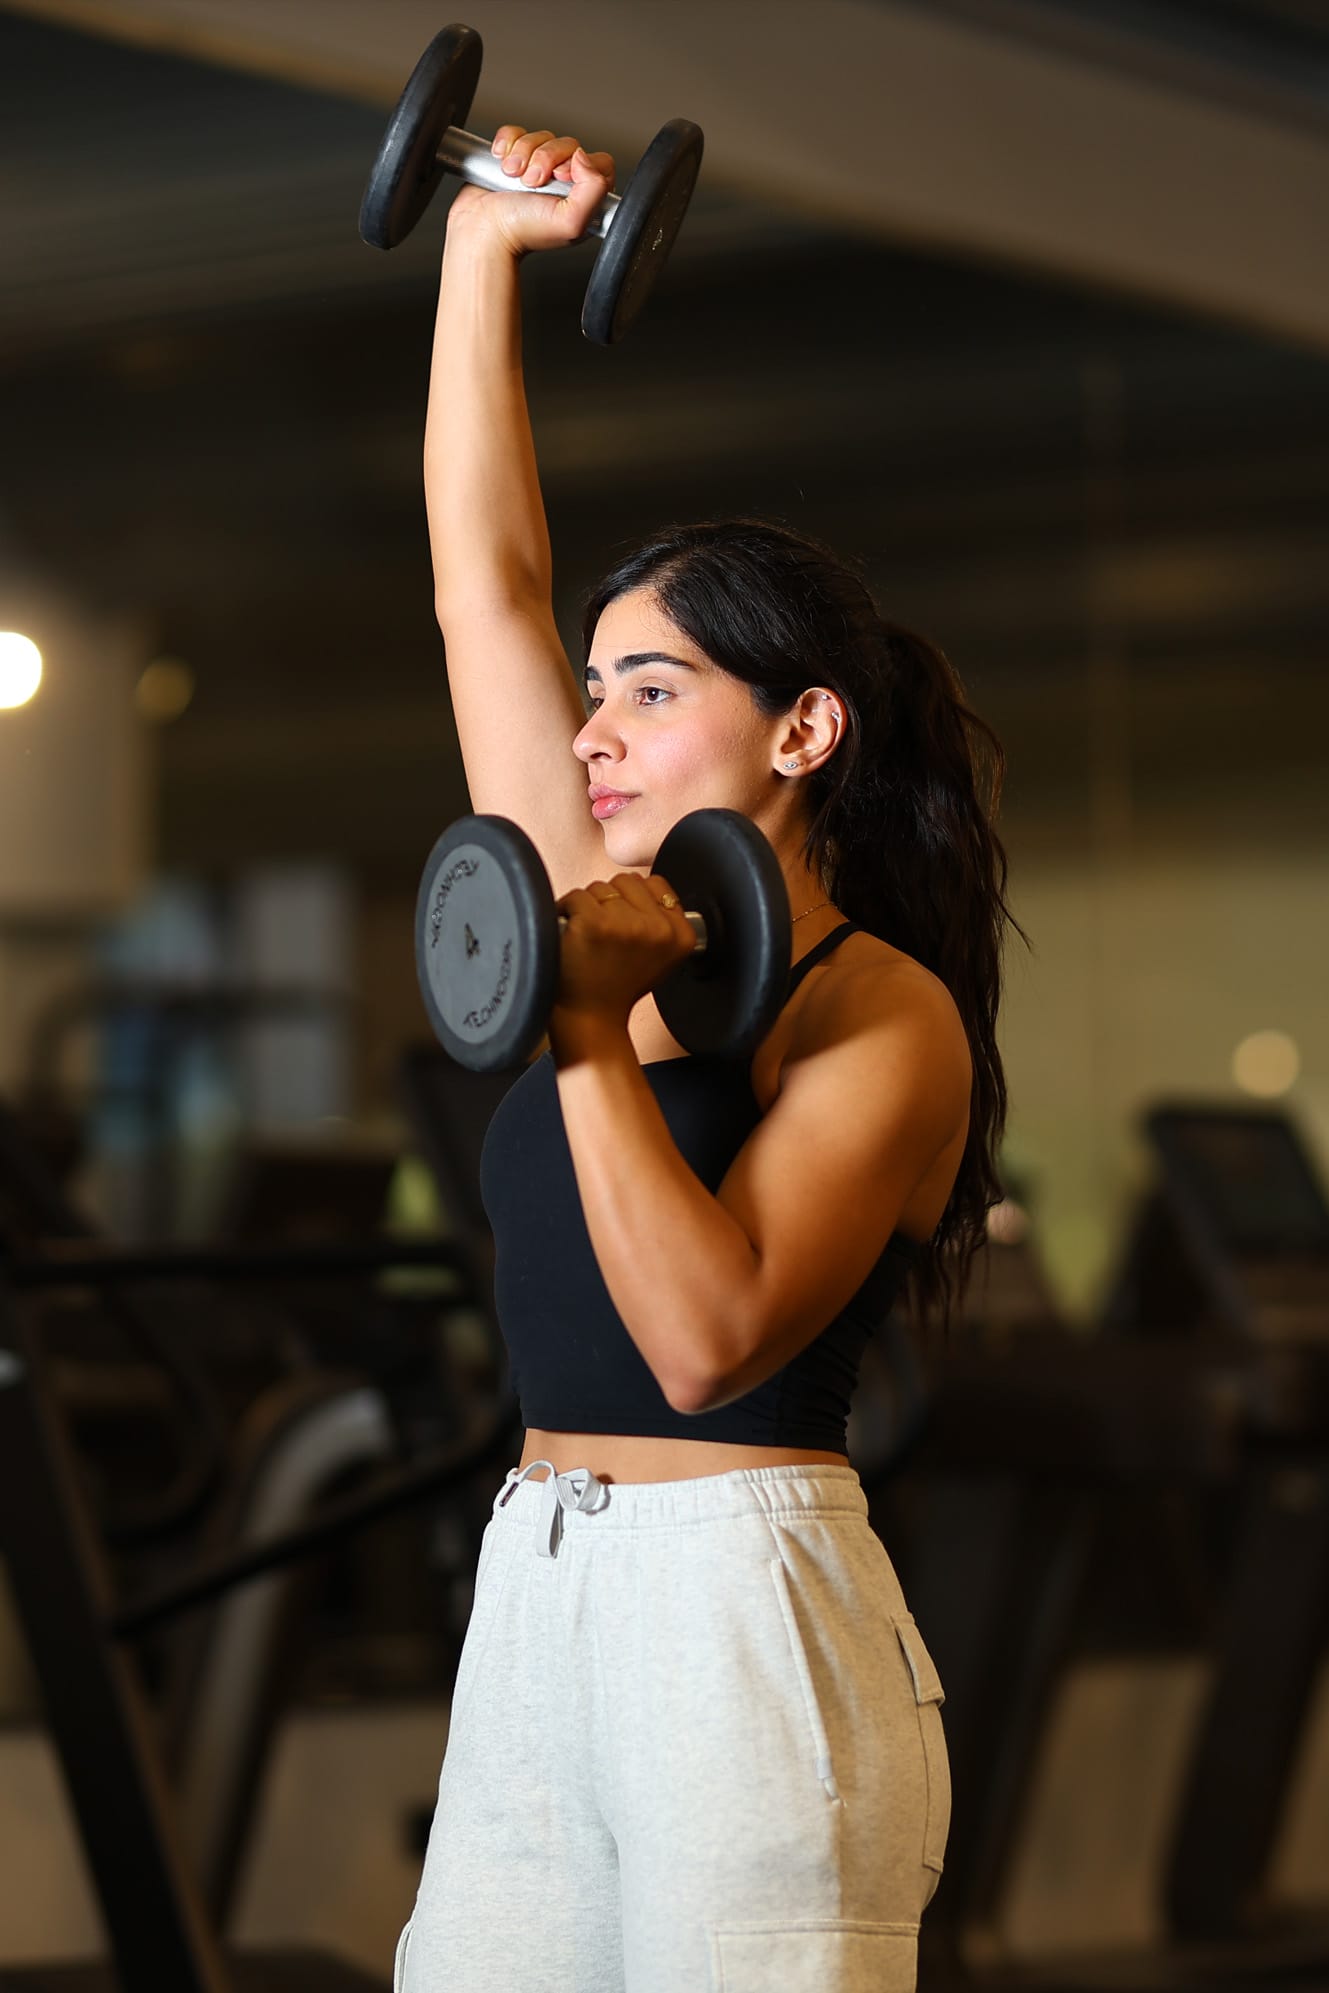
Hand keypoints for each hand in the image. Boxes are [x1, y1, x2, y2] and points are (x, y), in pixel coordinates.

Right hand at [448, 127, 615, 257]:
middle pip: (567, 144)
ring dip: (523, 153)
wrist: (483, 230)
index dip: (580, 165)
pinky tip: (503, 162)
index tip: (561, 178)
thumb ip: (594, 189)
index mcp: (583, 200)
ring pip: (540, 137)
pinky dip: (507, 142)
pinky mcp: (513, 157)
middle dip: (545, 158)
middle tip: (532, 182)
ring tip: (513, 176)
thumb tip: (584, 156)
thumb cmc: (522, 232)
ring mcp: (537, 169)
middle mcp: (562, 184)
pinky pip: (515, 133)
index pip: (598, 162)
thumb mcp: (571, 221)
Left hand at [552, 872, 695, 1043]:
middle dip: (610, 901)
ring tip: (588, 938)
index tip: (624, 924)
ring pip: (599, 887)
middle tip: (603, 935)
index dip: (633, 900)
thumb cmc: (618, 986)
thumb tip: (646, 887)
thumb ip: (663, 921)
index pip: (656, 884)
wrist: (591, 1017)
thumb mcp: (660, 957)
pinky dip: (566, 912)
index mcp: (681, 935)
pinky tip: (571, 935)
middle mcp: (658, 929)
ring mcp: (625, 925)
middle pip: (626, 882)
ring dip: (587, 906)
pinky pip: (575, 896)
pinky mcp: (593, 924)